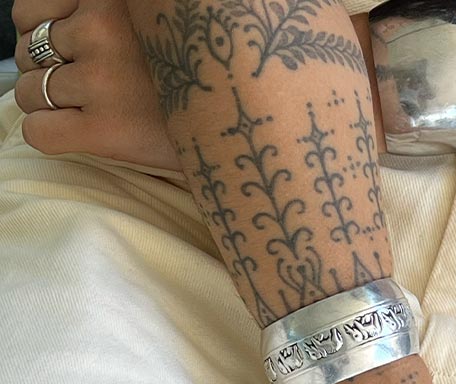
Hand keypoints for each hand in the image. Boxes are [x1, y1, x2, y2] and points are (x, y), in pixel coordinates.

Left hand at [12, 1, 376, 167]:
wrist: (263, 129)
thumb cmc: (230, 74)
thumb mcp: (192, 25)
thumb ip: (153, 15)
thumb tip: (119, 18)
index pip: (37, 1)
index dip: (43, 25)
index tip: (64, 43)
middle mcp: (104, 28)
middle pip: (29, 44)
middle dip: (43, 65)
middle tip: (75, 84)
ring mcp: (102, 80)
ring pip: (30, 89)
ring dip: (44, 101)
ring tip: (77, 112)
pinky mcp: (104, 132)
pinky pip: (40, 131)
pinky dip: (46, 134)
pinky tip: (72, 136)